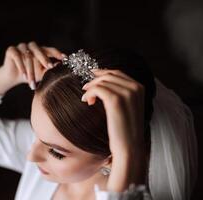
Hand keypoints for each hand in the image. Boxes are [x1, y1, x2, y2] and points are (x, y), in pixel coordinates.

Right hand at [0, 41, 64, 94]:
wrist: (13, 78)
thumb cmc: (30, 75)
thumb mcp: (42, 74)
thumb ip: (49, 69)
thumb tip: (59, 65)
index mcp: (41, 50)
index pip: (50, 50)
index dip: (57, 53)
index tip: (64, 58)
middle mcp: (31, 46)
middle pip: (39, 50)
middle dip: (44, 59)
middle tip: (49, 67)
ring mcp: (21, 47)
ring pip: (28, 56)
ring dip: (31, 71)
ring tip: (32, 83)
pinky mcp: (11, 50)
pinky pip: (17, 57)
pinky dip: (21, 67)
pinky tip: (24, 76)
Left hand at [81, 69, 145, 191]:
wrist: (129, 147)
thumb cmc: (125, 130)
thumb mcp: (127, 107)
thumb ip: (121, 93)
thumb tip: (103, 83)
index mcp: (139, 87)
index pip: (117, 73)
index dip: (102, 73)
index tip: (91, 77)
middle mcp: (135, 87)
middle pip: (108, 75)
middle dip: (95, 80)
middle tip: (85, 89)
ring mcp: (126, 93)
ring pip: (101, 81)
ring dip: (91, 88)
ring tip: (87, 99)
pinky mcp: (115, 100)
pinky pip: (97, 89)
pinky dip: (89, 93)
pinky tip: (87, 102)